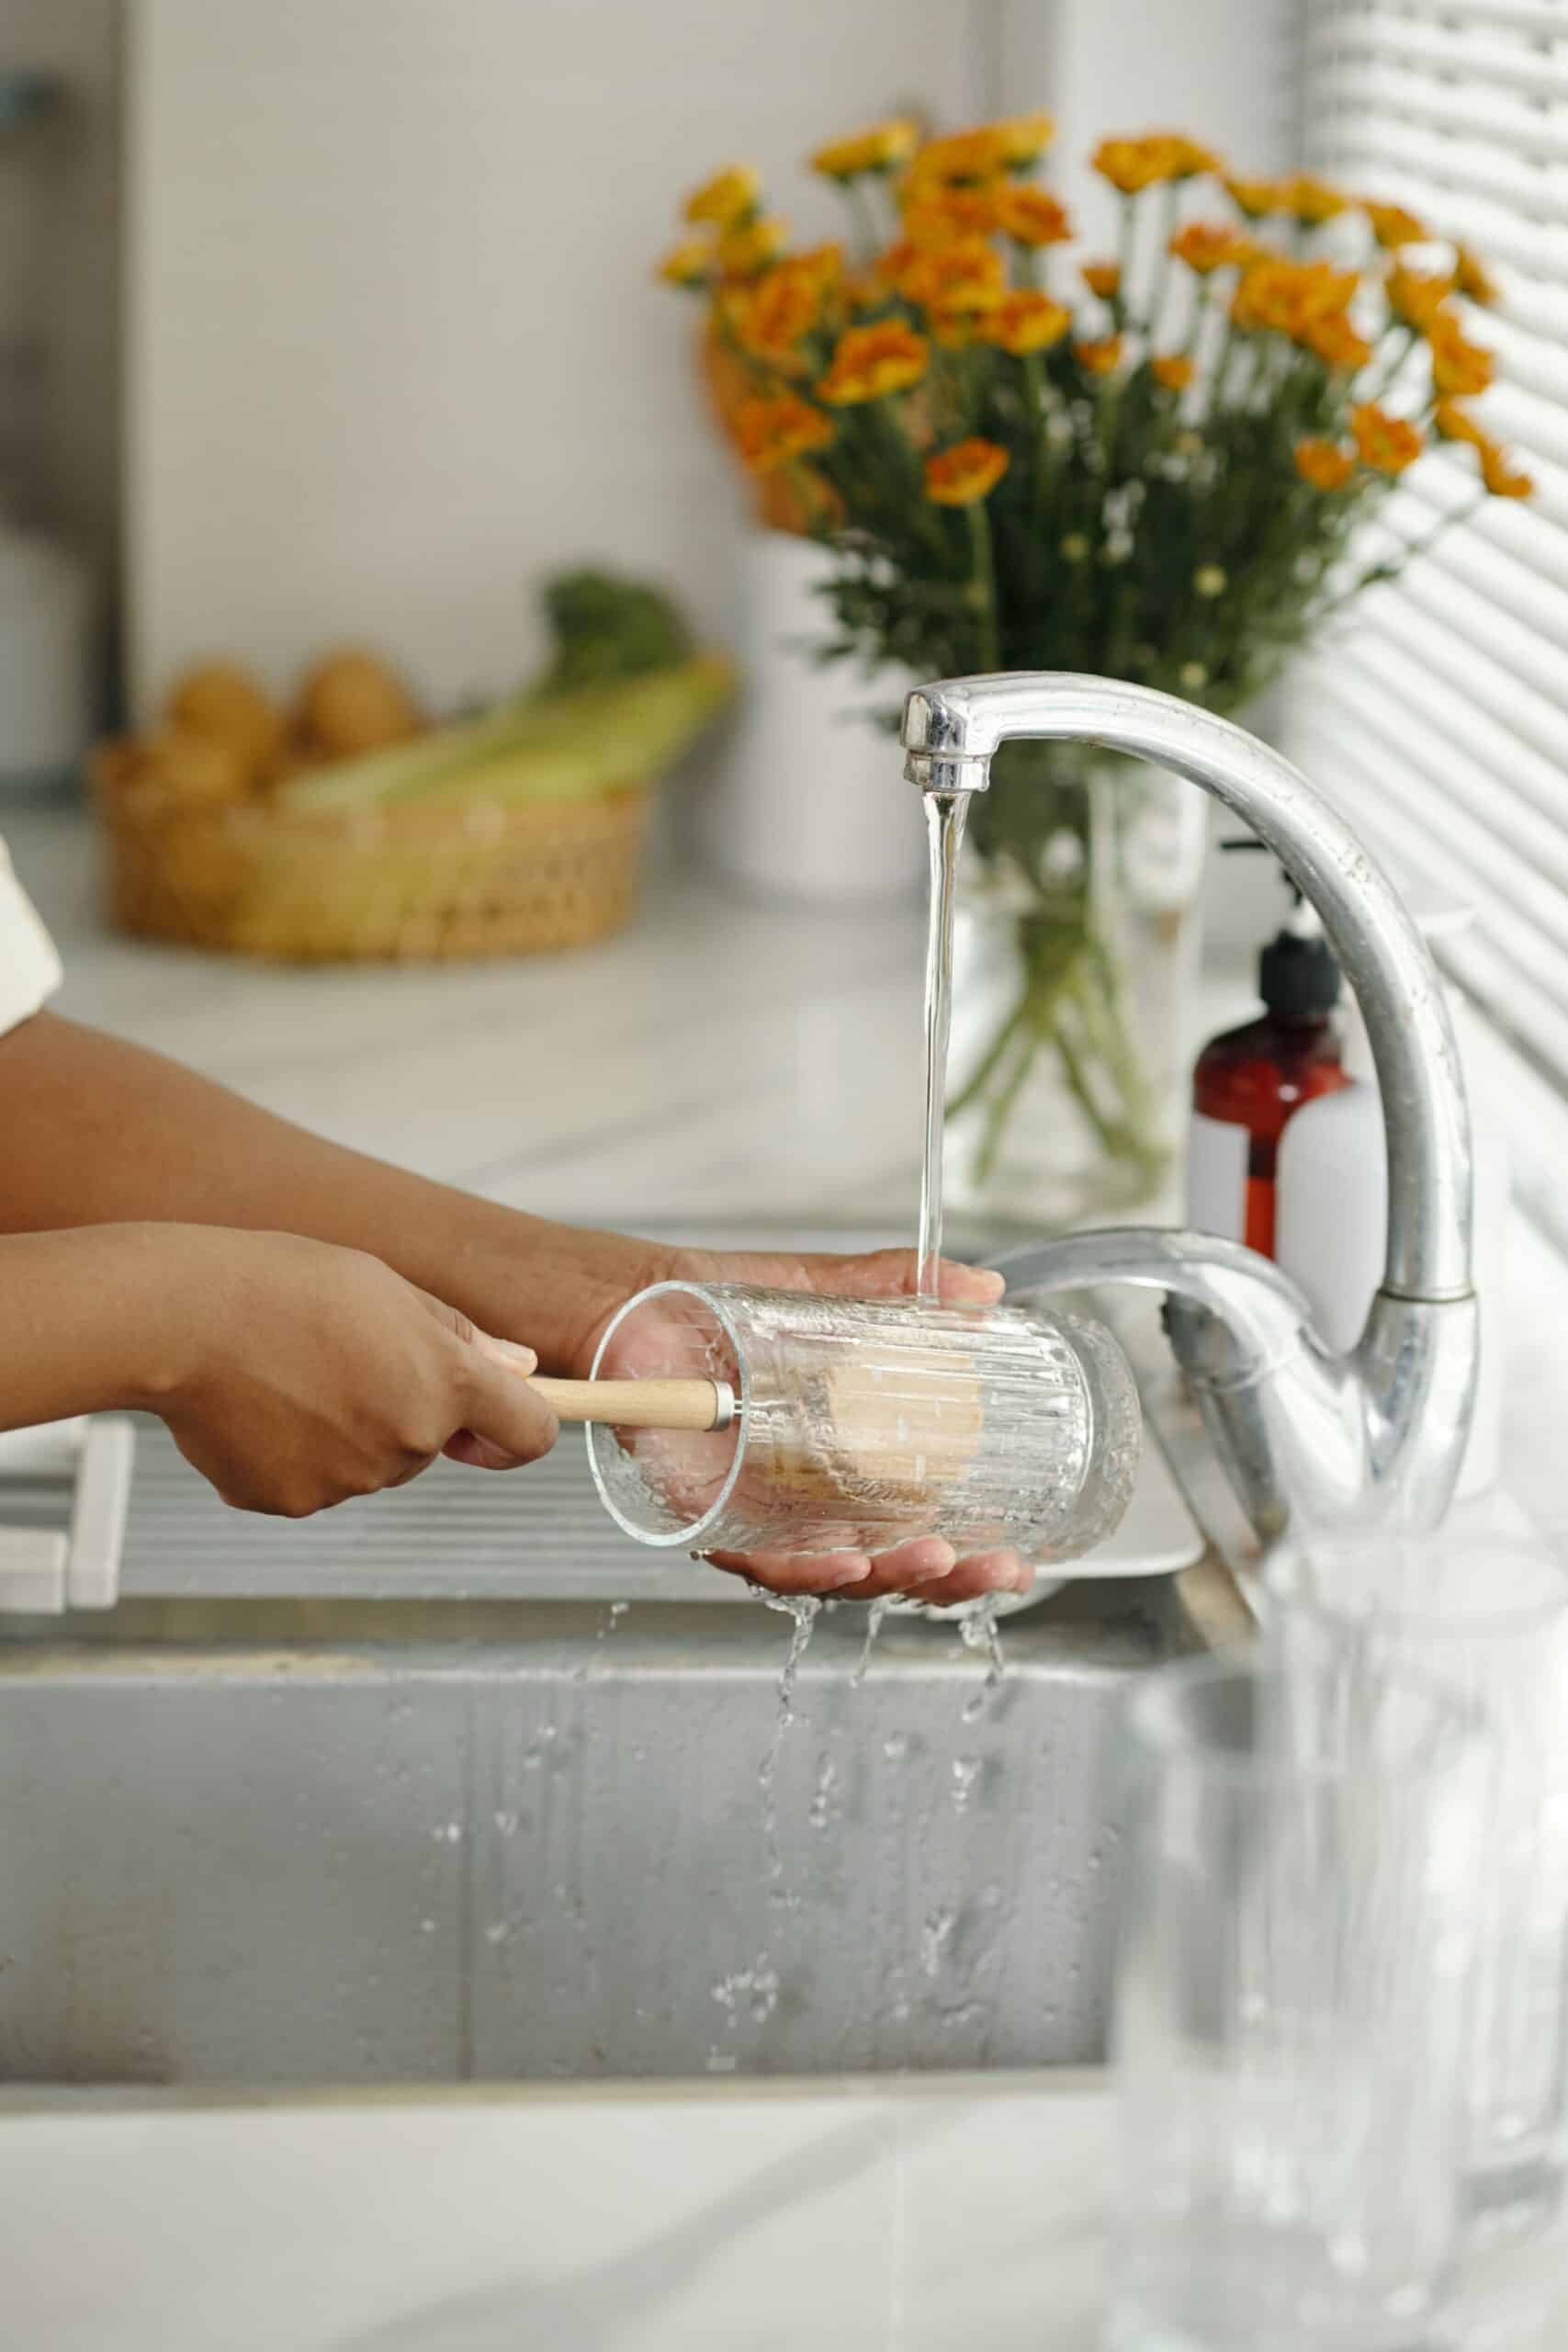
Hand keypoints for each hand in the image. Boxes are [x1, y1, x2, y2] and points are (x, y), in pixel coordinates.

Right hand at [140, 1227, 556, 1516]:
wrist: (182, 1319)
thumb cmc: (287, 1286)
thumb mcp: (391, 1290)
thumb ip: (462, 1338)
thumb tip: (521, 1369)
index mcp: (445, 1383)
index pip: (531, 1434)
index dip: (521, 1425)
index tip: (496, 1416)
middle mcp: (408, 1442)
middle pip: (435, 1445)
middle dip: (407, 1408)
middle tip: (346, 1355)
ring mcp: (348, 1481)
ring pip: (373, 1464)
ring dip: (350, 1429)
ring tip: (292, 1372)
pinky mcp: (291, 1502)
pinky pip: (315, 1481)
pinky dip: (296, 1453)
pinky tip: (261, 1406)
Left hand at [598, 1241, 1032, 1609]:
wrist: (639, 1304)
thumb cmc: (722, 1307)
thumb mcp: (825, 1292)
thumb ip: (901, 1289)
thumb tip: (984, 1290)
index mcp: (847, 1467)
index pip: (919, 1527)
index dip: (972, 1551)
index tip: (1020, 1556)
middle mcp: (809, 1505)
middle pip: (890, 1565)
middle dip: (950, 1579)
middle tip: (997, 1566)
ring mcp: (763, 1517)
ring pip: (837, 1575)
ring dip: (892, 1576)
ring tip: (937, 1559)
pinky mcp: (712, 1519)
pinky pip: (763, 1561)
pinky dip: (809, 1569)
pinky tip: (849, 1562)